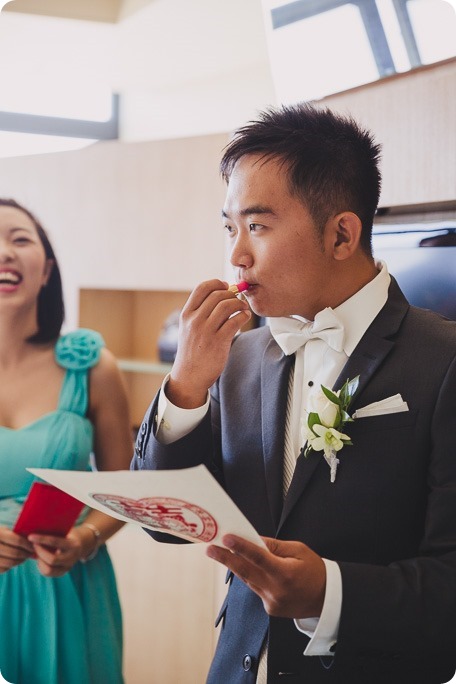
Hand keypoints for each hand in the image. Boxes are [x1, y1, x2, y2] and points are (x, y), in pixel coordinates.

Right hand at [0, 526, 34, 572]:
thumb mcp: (3, 530)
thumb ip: (15, 534)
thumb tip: (33, 541)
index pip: (17, 541)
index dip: (28, 545)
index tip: (34, 546)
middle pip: (14, 553)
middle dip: (25, 554)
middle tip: (31, 554)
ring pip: (9, 563)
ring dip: (20, 561)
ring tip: (24, 558)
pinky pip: (2, 569)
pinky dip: (10, 566)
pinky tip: (14, 561)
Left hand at [28, 525, 95, 577]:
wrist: (80, 545)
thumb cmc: (68, 534)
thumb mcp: (65, 531)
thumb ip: (54, 531)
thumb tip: (35, 528)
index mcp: (73, 545)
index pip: (55, 542)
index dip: (41, 539)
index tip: (30, 536)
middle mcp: (72, 558)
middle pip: (52, 560)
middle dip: (40, 552)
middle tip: (34, 545)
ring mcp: (67, 567)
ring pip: (48, 570)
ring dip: (40, 560)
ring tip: (37, 552)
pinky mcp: (62, 573)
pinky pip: (47, 573)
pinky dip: (41, 565)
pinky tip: (41, 558)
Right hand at [168, 280, 250, 407]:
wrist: (189, 376)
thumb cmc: (193, 351)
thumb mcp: (188, 328)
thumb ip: (199, 312)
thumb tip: (221, 294)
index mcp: (186, 314)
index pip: (202, 288)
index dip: (217, 283)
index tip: (226, 286)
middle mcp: (194, 321)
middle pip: (217, 295)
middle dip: (231, 294)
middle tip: (238, 299)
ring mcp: (206, 331)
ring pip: (227, 306)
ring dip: (239, 304)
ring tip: (243, 308)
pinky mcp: (218, 342)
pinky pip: (234, 321)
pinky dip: (243, 316)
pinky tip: (244, 318)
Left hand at [206, 535, 325, 618]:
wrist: (327, 599)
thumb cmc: (315, 571)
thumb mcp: (299, 551)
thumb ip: (274, 546)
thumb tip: (254, 540)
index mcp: (285, 573)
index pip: (259, 557)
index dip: (241, 547)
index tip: (226, 538)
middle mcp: (276, 590)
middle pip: (245, 571)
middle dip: (225, 558)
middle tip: (210, 548)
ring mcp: (272, 602)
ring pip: (248, 580)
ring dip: (235, 566)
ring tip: (221, 553)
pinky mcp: (270, 609)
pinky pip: (256, 588)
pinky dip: (252, 577)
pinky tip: (250, 568)